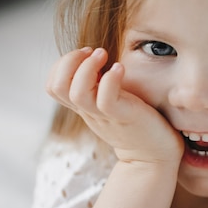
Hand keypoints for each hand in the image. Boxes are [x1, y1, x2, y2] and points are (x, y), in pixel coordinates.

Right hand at [46, 47, 183, 164]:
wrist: (155, 155)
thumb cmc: (138, 123)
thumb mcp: (112, 102)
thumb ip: (101, 86)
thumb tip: (97, 57)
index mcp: (84, 106)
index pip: (52, 85)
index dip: (62, 64)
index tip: (86, 54)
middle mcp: (89, 111)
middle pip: (56, 86)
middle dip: (69, 61)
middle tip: (93, 52)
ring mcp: (105, 116)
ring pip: (77, 93)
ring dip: (88, 67)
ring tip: (104, 55)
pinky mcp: (123, 117)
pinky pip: (106, 100)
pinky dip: (110, 79)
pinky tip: (120, 68)